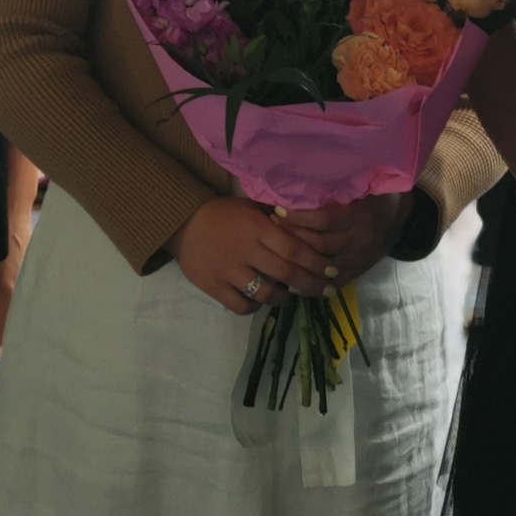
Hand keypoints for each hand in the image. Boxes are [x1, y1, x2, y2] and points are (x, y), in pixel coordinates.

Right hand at [172, 196, 338, 314]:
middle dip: (311, 285)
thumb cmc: (223, 213)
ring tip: (291, 297)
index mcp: (257, 228)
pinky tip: (261, 302)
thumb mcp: (252, 208)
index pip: (294, 249)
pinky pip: (241, 306)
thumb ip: (278, 218)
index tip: (332, 272)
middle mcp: (245, 250)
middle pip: (286, 274)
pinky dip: (255, 307)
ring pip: (265, 294)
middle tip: (326, 291)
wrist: (183, 222)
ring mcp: (228, 271)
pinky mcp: (213, 286)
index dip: (316, 263)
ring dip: (284, 298)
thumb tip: (310, 224)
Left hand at [273, 194, 411, 287]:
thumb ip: (337, 189)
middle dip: (292, 236)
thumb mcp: (362, 186)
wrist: (400, 218)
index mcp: (362, 216)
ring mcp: (360, 259)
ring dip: (298, 260)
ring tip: (275, 252)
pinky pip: (332, 283)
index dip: (300, 217)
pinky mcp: (359, 271)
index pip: (325, 220)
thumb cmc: (375, 196)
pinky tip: (292, 283)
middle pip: (320, 243)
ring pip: (323, 265)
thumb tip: (301, 184)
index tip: (278, 209)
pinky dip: (311, 285)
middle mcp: (361, 239)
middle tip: (271, 228)